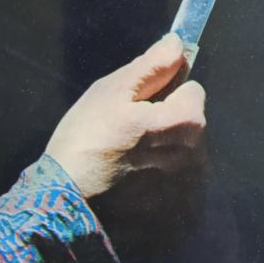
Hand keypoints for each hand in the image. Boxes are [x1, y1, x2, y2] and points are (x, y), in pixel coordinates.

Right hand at [45, 33, 205, 197]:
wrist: (65, 206)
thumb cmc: (86, 140)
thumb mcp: (112, 92)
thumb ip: (151, 67)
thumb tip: (177, 44)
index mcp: (186, 123)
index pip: (193, 92)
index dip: (166, 93)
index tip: (140, 107)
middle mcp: (198, 158)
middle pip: (190, 126)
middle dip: (167, 125)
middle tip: (129, 136)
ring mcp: (191, 192)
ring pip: (185, 157)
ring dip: (165, 156)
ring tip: (128, 165)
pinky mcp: (181, 218)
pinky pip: (179, 189)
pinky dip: (163, 186)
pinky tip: (134, 190)